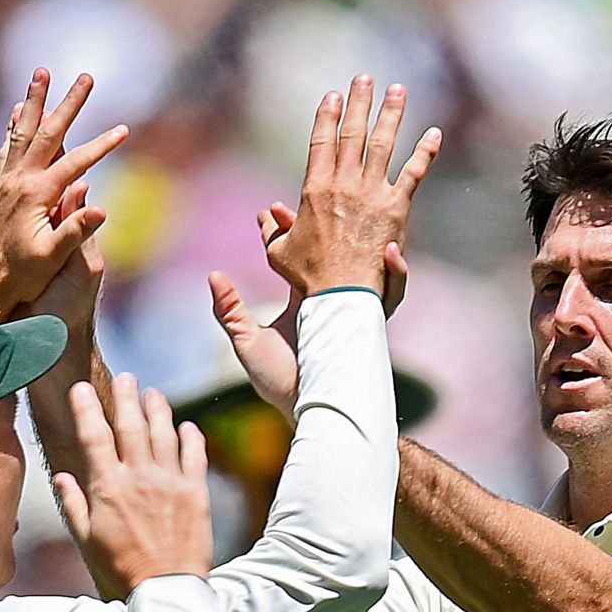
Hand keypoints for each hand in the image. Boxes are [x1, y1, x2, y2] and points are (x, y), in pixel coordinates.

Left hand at [0, 69, 124, 317]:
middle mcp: (19, 182)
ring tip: (40, 76)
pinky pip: (8, 150)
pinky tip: (14, 115)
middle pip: (47, 133)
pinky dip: (14, 129)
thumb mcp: (54, 257)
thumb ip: (75, 230)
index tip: (123, 129)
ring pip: (21, 133)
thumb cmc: (25, 276)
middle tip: (85, 77)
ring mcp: (6, 184)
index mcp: (36, 195)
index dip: (101, 145)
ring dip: (33, 103)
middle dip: (69, 103)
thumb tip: (101, 207)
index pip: (75, 163)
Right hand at [53, 375, 211, 597]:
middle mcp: (139, 477)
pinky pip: (195, 455)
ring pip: (164, 433)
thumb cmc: (121, 569)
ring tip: (153, 393)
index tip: (81, 388)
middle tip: (126, 377)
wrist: (165, 591)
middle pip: (132, 424)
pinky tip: (187, 426)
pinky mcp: (196, 492)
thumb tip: (60, 476)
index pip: (93, 436)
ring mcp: (170, 482)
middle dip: (126, 396)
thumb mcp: (86, 539)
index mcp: (108, 487)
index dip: (86, 408)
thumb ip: (73, 504)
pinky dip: (191, 437)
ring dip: (158, 408)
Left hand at [211, 228, 409, 416]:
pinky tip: (393, 251)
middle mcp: (330, 299)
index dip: (282, 233)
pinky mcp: (372, 321)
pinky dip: (398, 273)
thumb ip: (230, 309)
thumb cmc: (277, 381)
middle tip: (302, 203)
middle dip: (320, 223)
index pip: (294, 255)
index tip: (269, 209)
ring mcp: (354, 309)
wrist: (309, 408)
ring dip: (361, 236)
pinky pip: (392, 294)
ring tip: (350, 210)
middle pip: (331, 251)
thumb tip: (213, 274)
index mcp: (301, 298)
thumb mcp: (246, 340)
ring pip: (365, 264)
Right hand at [264, 75, 438, 297]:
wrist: (341, 295)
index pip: (322, 140)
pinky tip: (435, 133)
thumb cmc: (308, 278)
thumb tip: (267, 214)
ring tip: (398, 90)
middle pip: (354, 132)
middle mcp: (345, 183)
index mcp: (315, 189)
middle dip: (360, 102)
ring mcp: (373, 193)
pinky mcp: (397, 208)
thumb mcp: (279, 253)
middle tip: (365, 79)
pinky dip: (426, 152)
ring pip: (384, 143)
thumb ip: (272, 230)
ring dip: (392, 113)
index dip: (328, 114)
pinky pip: (414, 173)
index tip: (333, 95)